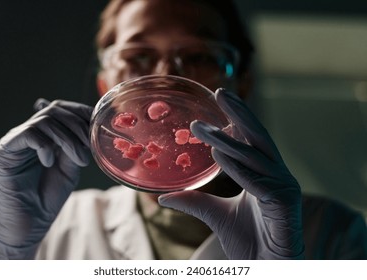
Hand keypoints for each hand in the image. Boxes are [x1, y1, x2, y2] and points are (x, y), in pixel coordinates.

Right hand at [0, 99, 92, 258]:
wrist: (29, 223)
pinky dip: (46, 146)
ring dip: (68, 139)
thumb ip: (77, 145)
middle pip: (55, 110)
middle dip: (78, 126)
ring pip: (45, 121)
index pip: (62, 109)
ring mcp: (16, 141)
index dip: (82, 112)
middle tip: (89, 147)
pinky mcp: (4, 152)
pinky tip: (49, 163)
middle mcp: (29, 133)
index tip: (97, 127)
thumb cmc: (49, 196)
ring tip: (79, 160)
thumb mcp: (71, 166)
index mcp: (45, 134)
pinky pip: (29, 134)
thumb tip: (90, 127)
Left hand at [158, 89, 303, 258]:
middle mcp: (277, 175)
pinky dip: (237, 166)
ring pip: (254, 155)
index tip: (220, 102)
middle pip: (258, 137)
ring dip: (227, 139)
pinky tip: (218, 153)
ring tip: (203, 127)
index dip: (238, 119)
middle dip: (240, 113)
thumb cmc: (248, 241)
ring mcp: (283, 187)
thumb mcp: (215, 215)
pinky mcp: (284, 202)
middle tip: (220, 92)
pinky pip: (257, 180)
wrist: (266, 267)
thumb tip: (164, 197)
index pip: (252, 140)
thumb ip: (194, 201)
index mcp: (264, 174)